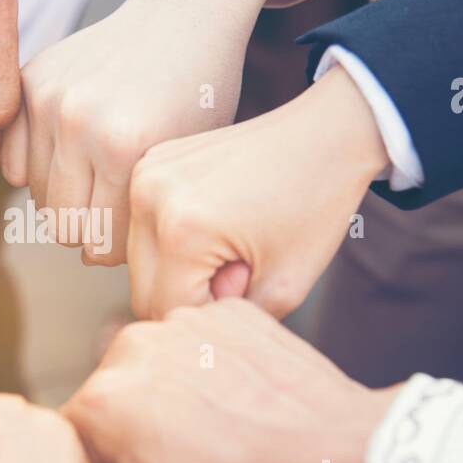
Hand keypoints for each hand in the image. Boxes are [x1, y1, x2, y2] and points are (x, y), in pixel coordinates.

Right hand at [0, 0, 310, 263]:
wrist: (183, 15)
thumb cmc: (197, 94)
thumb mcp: (186, 162)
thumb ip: (143, 215)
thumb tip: (87, 260)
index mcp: (127, 148)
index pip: (101, 242)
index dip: (118, 247)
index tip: (133, 233)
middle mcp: (80, 123)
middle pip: (61, 224)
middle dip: (87, 229)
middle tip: (109, 212)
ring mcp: (49, 99)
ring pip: (34, 194)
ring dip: (62, 197)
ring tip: (94, 181)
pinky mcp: (29, 81)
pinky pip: (8, 158)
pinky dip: (32, 169)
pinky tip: (63, 160)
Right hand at [61, 299, 398, 462]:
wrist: (345, 462)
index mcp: (103, 403)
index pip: (70, 441)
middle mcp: (133, 347)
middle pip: (108, 396)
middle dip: (131, 431)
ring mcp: (185, 323)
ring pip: (153, 365)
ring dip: (170, 396)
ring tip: (219, 437)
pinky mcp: (229, 313)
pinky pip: (198, 344)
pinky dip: (211, 370)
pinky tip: (242, 407)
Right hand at [126, 65, 387, 318]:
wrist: (324, 133)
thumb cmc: (314, 206)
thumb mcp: (286, 286)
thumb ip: (231, 322)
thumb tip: (186, 328)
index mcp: (182, 232)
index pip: (169, 311)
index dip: (212, 314)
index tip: (251, 284)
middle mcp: (150, 199)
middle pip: (143, 290)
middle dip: (190, 293)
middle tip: (240, 267)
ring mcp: (144, 175)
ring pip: (139, 261)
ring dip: (177, 268)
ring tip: (226, 245)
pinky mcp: (147, 163)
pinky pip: (144, 226)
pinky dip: (172, 237)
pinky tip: (213, 220)